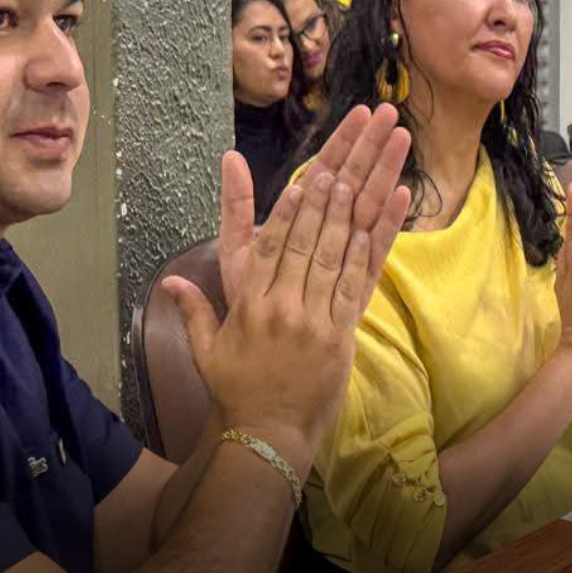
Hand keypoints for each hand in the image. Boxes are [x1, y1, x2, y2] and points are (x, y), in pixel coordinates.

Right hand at [187, 103, 413, 462]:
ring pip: (344, 244)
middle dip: (339, 179)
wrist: (267, 435)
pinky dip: (383, 235)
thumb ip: (194, 309)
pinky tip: (401, 199)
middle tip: (361, 137)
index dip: (295, 207)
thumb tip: (170, 282)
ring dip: (365, 194)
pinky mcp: (346, 328)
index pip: (274, 242)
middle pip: (315, 230)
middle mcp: (286, 301)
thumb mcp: (207, 350)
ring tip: (382, 154)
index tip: (312, 173)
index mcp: (252, 301)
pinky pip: (366, 274)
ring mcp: (319, 314)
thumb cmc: (237, 389)